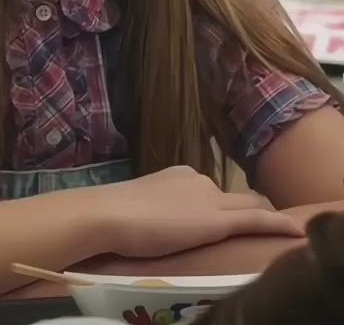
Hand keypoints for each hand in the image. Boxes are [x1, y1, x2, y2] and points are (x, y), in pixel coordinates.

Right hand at [97, 167, 303, 257]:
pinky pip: (257, 220)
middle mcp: (199, 179)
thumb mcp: (139, 204)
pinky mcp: (219, 220)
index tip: (217, 219)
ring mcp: (210, 198)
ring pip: (248, 206)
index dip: (217, 206)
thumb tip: (151, 218)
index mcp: (180, 174)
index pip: (208, 191)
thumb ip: (155, 206)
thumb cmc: (115, 212)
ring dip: (261, 217)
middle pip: (232, 197)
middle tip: (253, 226)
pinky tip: (296, 231)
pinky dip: (279, 225)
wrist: (111, 214)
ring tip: (274, 231)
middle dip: (247, 208)